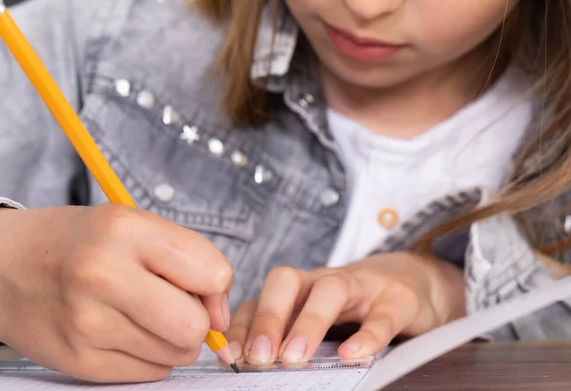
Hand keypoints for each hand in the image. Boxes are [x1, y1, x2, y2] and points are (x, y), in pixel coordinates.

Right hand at [0, 204, 232, 382]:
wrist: (4, 267)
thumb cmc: (79, 242)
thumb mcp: (132, 224)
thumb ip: (186, 257)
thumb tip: (221, 315)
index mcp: (124, 231)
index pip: (212, 273)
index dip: (216, 284)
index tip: (202, 284)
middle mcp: (103, 276)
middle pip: (194, 326)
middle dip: (198, 320)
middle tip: (177, 305)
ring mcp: (88, 324)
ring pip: (177, 354)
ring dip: (172, 338)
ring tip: (143, 314)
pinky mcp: (80, 362)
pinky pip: (150, 373)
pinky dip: (148, 355)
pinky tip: (124, 331)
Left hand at [226, 252, 464, 364]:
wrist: (414, 282)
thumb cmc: (355, 306)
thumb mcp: (317, 317)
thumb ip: (288, 336)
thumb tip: (247, 365)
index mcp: (301, 288)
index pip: (261, 297)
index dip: (243, 325)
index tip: (230, 355)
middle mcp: (324, 281)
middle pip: (286, 281)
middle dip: (267, 317)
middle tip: (258, 358)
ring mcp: (362, 286)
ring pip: (330, 290)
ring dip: (308, 323)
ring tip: (294, 358)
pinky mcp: (398, 299)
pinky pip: (381, 315)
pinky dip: (366, 336)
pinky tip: (352, 357)